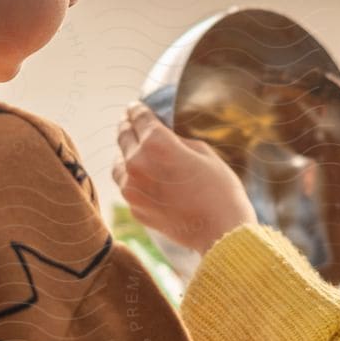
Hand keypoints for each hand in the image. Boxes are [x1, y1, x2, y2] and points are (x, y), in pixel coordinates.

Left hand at [114, 103, 256, 254]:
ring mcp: (132, 189)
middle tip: (130, 123)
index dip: (137, 109)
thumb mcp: (205, 153)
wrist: (220, 233)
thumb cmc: (220, 191)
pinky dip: (133, 179)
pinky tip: (145, 179)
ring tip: (134, 152)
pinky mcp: (135, 209)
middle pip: (124, 137)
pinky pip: (127, 187)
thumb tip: (167, 139)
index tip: (135, 107)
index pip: (139, 118)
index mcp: (156, 143)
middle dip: (128, 127)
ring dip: (126, 154)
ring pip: (119, 164)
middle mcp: (137, 163)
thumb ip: (179, 141)